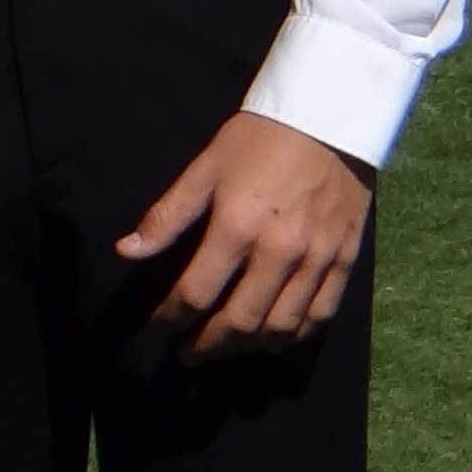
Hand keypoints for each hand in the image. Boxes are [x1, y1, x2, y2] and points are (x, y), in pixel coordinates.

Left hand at [119, 112, 373, 362]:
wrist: (328, 116)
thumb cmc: (259, 139)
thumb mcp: (205, 168)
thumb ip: (167, 216)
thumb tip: (126, 252)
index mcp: (236, 227)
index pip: (197, 293)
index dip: (172, 319)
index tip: (159, 328)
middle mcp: (279, 252)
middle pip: (239, 322)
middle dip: (207, 346)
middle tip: (187, 354)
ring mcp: (316, 260)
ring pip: (281, 328)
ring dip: (248, 348)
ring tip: (225, 350)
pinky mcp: (344, 260)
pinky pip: (320, 315)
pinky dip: (294, 337)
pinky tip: (273, 340)